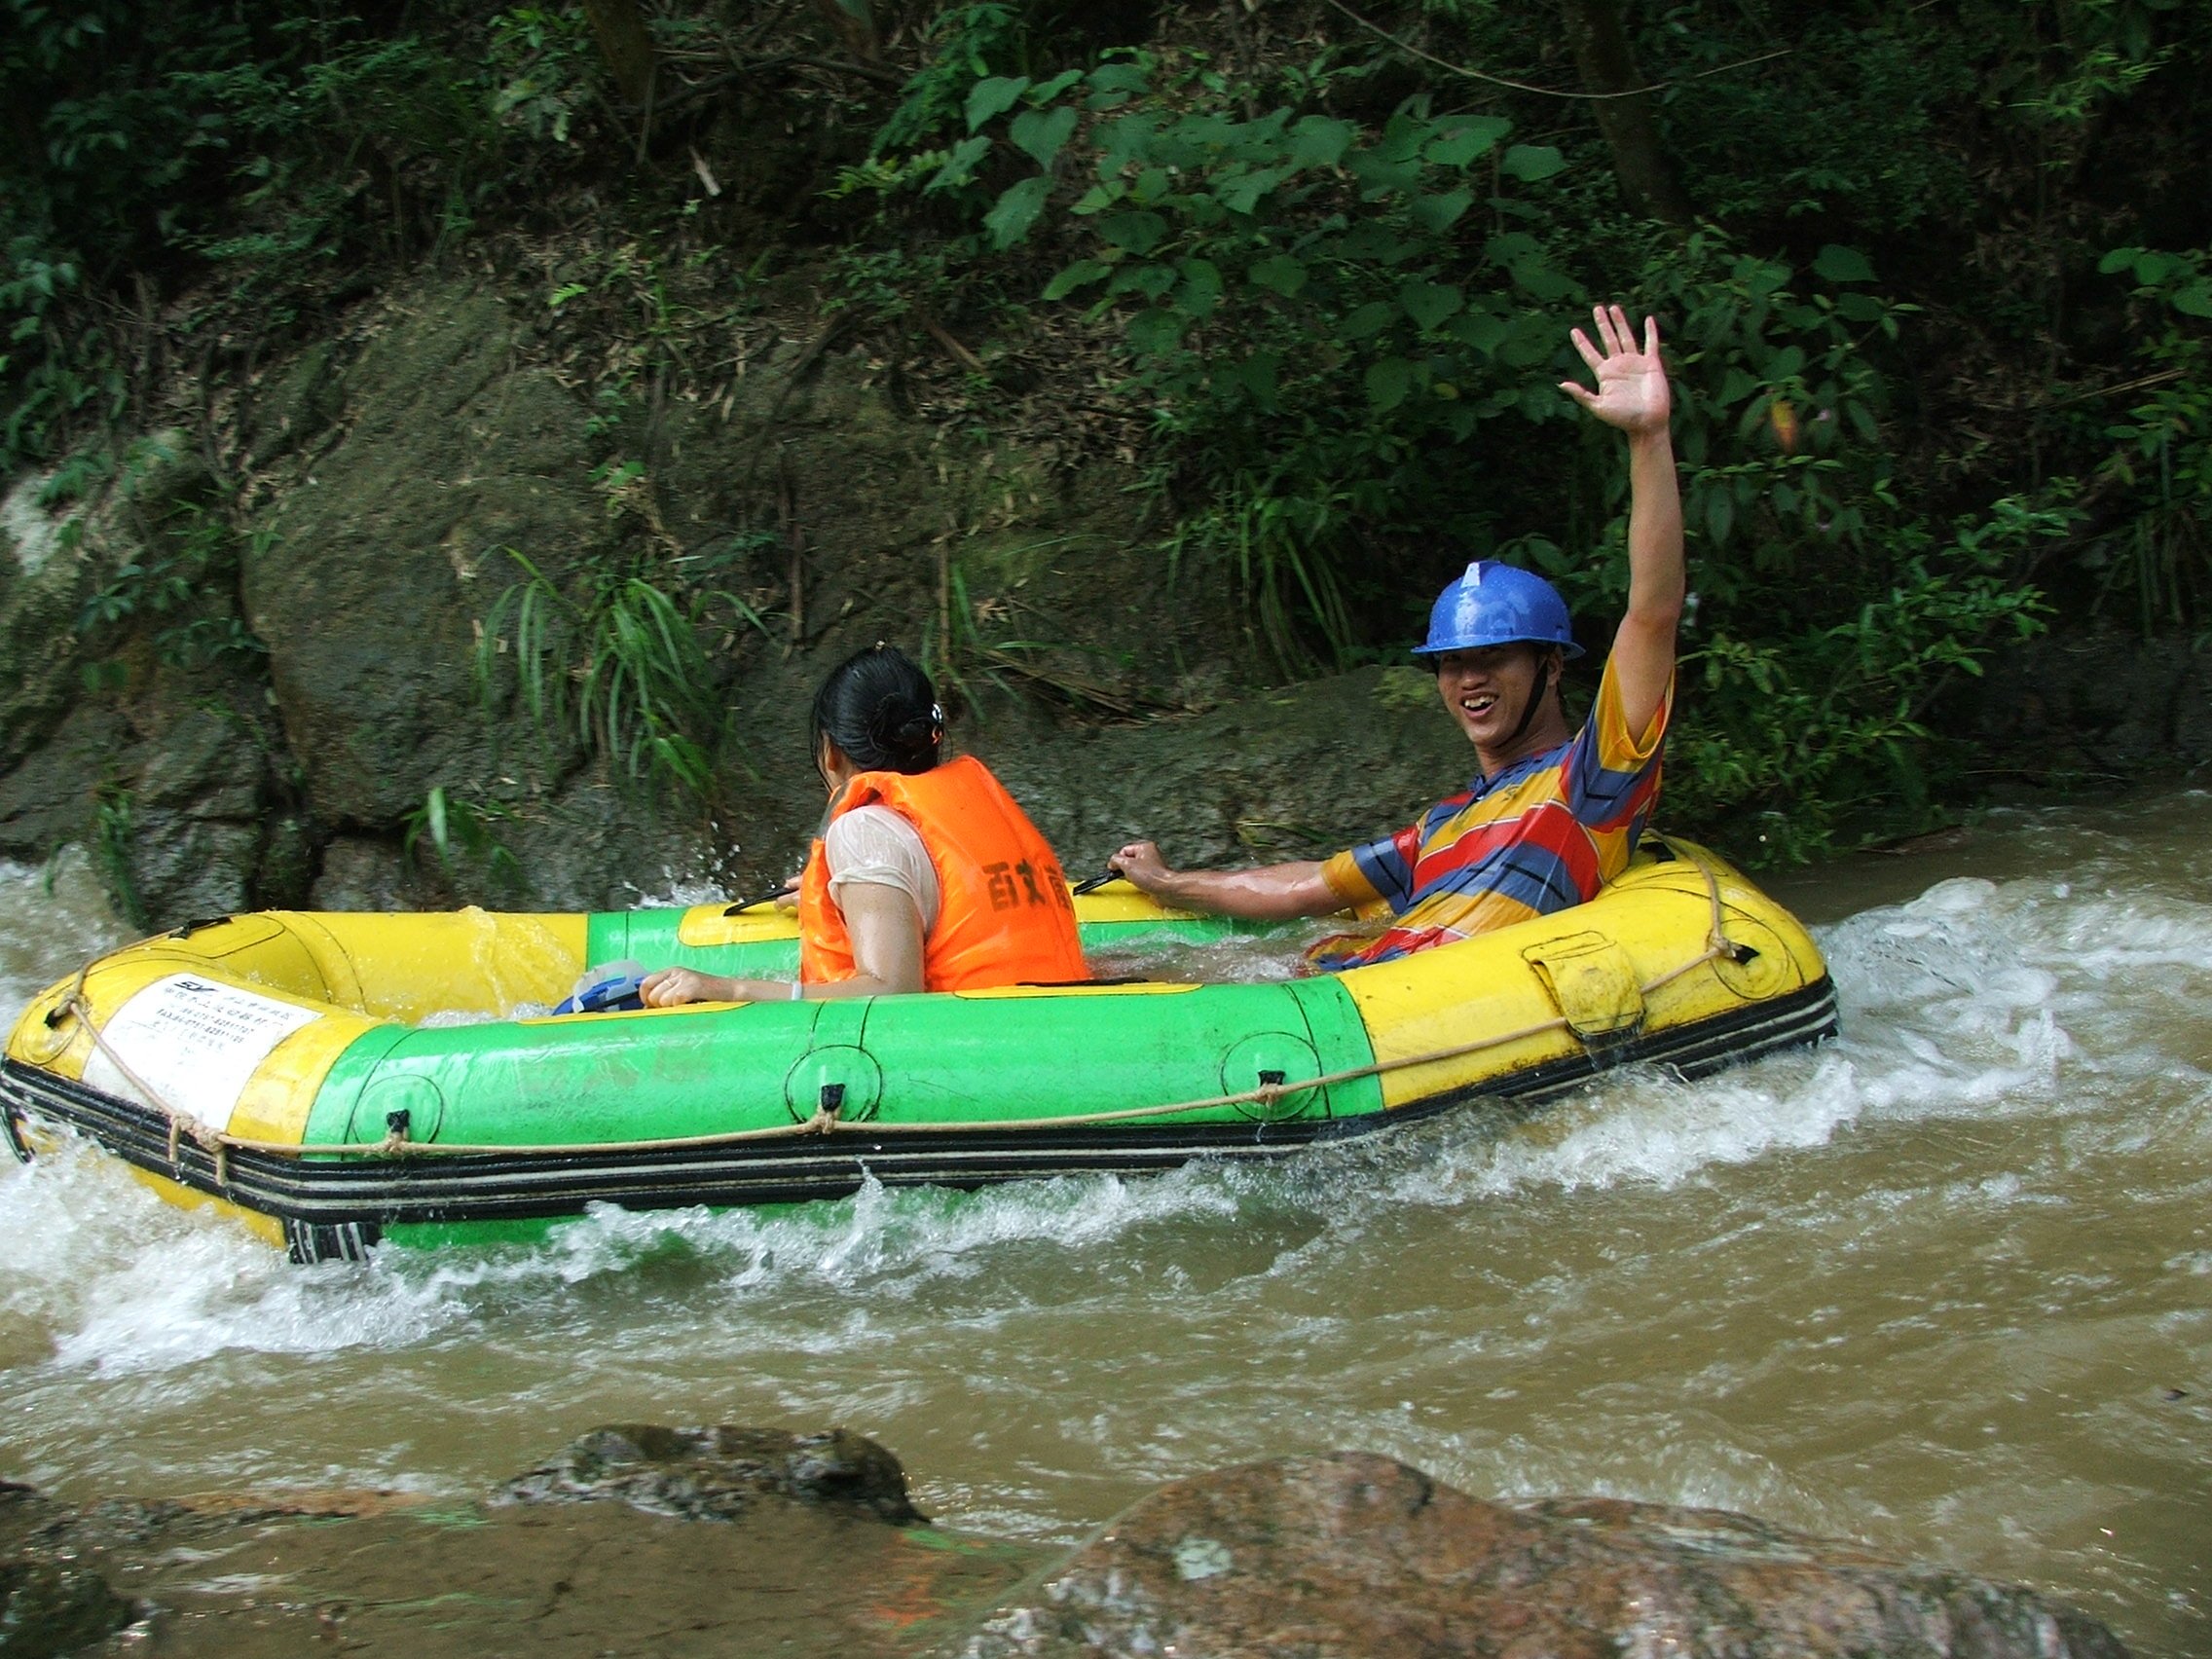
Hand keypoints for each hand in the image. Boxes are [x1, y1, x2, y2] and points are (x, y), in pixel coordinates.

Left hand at [640, 968, 785, 1006]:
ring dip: (671, 1009)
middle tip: (675, 1009)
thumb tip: (646, 1008)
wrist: (732, 993)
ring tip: (686, 1007)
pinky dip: (680, 1008)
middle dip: (660, 1007)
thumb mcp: (683, 990)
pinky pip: (675, 1002)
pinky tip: (690, 1007)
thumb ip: (666, 995)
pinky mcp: (693, 986)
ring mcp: (685, 978)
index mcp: (672, 971)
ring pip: (662, 1001)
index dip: (645, 998)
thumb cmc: (707, 996)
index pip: (646, 983)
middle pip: (653, 995)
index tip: (652, 1008)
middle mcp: (677, 972)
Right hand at [1109, 840, 1173, 894]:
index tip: (1115, 868)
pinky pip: (1140, 877)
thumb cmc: (1152, 876)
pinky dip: (1138, 882)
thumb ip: (1116, 860)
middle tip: (1128, 874)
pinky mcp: (1154, 876)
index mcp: (1145, 846)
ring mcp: (1152, 865)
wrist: (1165, 890)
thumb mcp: (1127, 865)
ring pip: (1134, 870)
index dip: (1118, 860)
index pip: (1124, 850)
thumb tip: (1112, 862)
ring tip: (1136, 880)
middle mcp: (1150, 854)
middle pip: (1129, 860)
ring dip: (1131, 876)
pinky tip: (1140, 885)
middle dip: (1126, 869)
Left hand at [1561, 305, 1669, 435]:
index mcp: (1605, 374)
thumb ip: (1581, 394)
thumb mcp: (1598, 406)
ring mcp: (1635, 363)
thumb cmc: (1622, 418)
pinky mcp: (1651, 364)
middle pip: (1607, 340)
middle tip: (1596, 308)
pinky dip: (1650, 332)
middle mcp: (1618, 365)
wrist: (1647, 422)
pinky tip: (1648, 319)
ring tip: (1613, 307)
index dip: (1582, 343)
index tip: (1574, 331)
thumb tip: (1561, 384)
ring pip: (1626, 337)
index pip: (1590, 354)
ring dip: (1620, 323)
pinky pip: (1651, 344)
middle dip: (1602, 325)